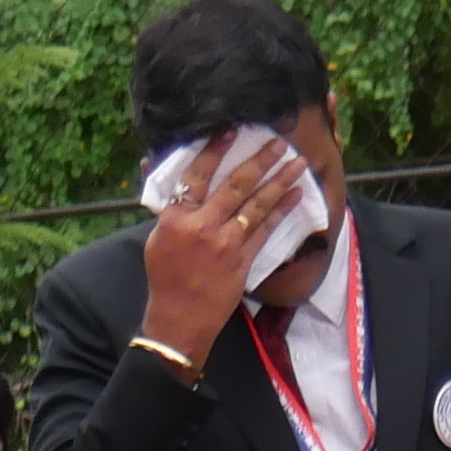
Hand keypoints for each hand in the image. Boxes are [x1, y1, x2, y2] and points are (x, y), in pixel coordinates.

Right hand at [137, 135, 309, 364]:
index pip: (198, 174)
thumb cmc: (166, 278)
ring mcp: (226, 243)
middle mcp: (203, 226)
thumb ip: (167, 205)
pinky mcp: (243, 260)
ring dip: (280, 182)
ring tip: (298, 164)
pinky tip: (295, 196)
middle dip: (260, 160)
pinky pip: (266, 230)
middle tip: (279, 142)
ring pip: (257, 205)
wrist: (180, 319)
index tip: (233, 130)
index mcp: (177, 217)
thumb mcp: (157, 238)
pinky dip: (282, 211)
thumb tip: (152, 166)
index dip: (216, 150)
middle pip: (236, 185)